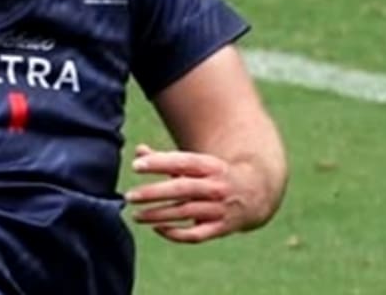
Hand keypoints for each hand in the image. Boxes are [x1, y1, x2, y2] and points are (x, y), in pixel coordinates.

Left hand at [124, 143, 248, 242]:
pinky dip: (176, 234)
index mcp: (210, 166)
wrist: (255, 193)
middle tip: (130, 196)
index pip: (182, 162)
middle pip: (181, 189)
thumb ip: (166, 159)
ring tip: (136, 215)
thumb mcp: (197, 163)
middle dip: (154, 193)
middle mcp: (215, 187)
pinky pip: (196, 235)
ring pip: (185, 212)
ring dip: (158, 215)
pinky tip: (157, 228)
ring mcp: (219, 209)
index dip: (159, 163)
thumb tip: (138, 151)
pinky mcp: (220, 228)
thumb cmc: (214, 175)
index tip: (136, 165)